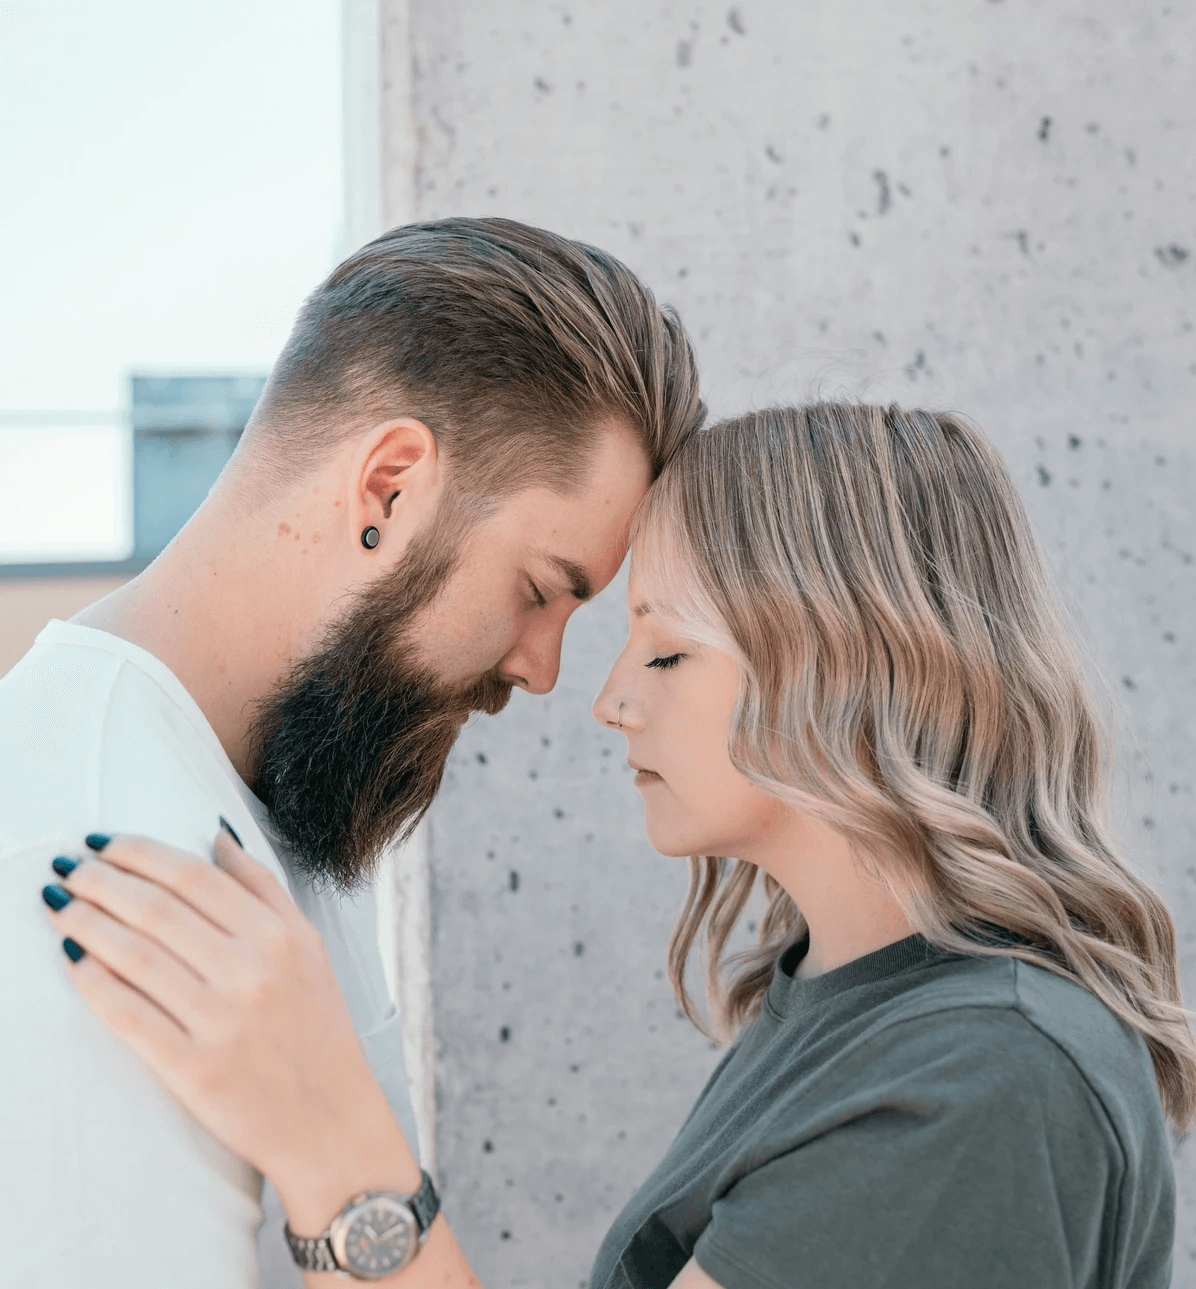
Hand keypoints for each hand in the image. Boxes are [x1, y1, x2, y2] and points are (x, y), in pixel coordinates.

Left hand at [41, 830, 419, 1227]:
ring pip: (135, 956)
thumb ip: (263, 887)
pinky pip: (128, 1015)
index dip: (138, 852)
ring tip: (59, 907)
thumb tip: (216, 835)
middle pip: (157, 909)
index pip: (193, 876)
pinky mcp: (194, 1071)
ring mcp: (222, 1022)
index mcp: (280, 936)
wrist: (328, 1120)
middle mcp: (252, 973)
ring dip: (85, 923)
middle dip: (101, 881)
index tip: (103, 843)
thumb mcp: (309, 945)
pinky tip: (73, 961)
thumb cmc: (315, 1028)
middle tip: (69, 869)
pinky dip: (93, 983)